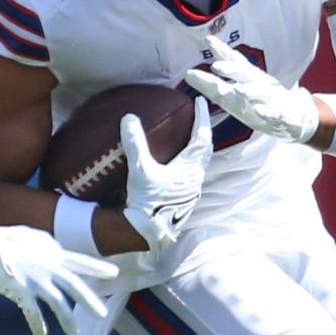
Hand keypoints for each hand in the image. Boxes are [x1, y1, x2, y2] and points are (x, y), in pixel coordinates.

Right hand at [0, 224, 118, 334]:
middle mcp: (47, 266)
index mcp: (50, 253)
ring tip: (74, 332)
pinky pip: (32, 312)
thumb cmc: (3, 239)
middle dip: (89, 300)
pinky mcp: (19, 290)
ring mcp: (34, 279)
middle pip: (74, 285)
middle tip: (102, 315)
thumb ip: (47, 244)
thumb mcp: (30, 235)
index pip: (79, 261)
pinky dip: (37, 324)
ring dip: (66, 319)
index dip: (97, 267)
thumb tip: (59, 249)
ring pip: (57, 302)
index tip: (114, 273)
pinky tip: (41, 334)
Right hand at [120, 96, 211, 252]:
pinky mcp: (183, 200)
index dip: (201, 117)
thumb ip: (135, 144)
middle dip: (203, 132)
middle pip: (205, 150)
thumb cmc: (147, 202)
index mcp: (189, 168)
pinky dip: (187, 162)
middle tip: (198, 118)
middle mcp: (195, 179)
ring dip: (197, 148)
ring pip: (199, 164)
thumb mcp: (139, 171)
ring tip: (188, 138)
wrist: (146, 233)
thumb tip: (130, 118)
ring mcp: (190, 191)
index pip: (201, 137)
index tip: (200, 101)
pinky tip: (175, 164)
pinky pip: (190, 175)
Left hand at [184, 35, 318, 143]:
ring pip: (260, 92)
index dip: (222, 51)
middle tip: (216, 66)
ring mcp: (272, 98)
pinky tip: (259, 111)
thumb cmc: (260, 104)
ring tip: (237, 89)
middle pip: (245, 73)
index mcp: (249, 77)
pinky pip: (274, 112)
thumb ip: (215, 84)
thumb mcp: (236, 95)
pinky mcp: (281, 114)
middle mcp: (260, 83)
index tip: (208, 40)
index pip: (234, 62)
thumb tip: (188, 74)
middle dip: (232, 69)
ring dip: (249, 90)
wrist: (295, 118)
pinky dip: (267, 111)